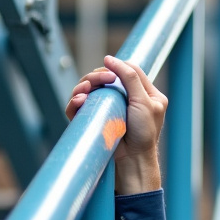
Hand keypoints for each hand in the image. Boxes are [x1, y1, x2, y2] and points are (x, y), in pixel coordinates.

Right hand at [64, 55, 167, 193]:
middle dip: (96, 77)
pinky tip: (79, 100)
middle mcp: (124, 100)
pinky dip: (76, 102)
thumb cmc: (143, 133)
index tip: (107, 66)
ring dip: (83, 86)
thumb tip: (110, 59)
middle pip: (104, 79)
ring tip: (84, 91)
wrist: (133, 160)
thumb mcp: (144, 102)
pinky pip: (80, 108)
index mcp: (143, 94)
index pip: (127, 71)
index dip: (115, 66)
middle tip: (95, 81)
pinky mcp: (94, 121)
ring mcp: (107, 110)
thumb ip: (130, 77)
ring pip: (90, 90)